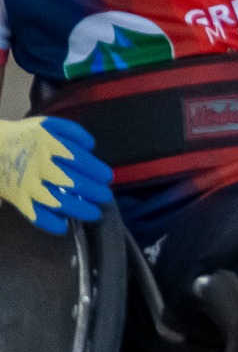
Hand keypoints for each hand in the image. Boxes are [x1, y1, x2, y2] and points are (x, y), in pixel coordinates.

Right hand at [0, 116, 113, 232]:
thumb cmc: (26, 136)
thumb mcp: (49, 124)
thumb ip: (72, 132)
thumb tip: (91, 146)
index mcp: (48, 145)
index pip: (77, 159)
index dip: (95, 170)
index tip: (107, 177)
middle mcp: (38, 166)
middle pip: (69, 181)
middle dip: (91, 191)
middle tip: (105, 196)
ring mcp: (26, 184)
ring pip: (54, 201)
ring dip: (77, 209)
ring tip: (94, 213)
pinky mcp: (16, 197)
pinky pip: (32, 213)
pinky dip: (48, 222)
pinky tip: (63, 226)